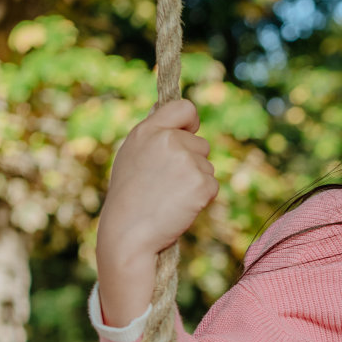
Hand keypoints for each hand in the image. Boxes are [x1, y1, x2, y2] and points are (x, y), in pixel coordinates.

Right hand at [95, 99, 216, 324]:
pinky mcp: (201, 184)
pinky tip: (180, 207)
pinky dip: (202, 198)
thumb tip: (181, 120)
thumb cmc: (129, 198)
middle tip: (167, 183)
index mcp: (148, 131)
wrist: (128, 233)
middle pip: (201, 144)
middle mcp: (169, 141)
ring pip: (208, 166)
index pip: (184, 108)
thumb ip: (154, 137)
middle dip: (192, 161)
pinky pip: (213, 186)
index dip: (190, 121)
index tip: (189, 132)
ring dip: (196, 181)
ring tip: (169, 197)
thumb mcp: (132, 156)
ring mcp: (187, 161)